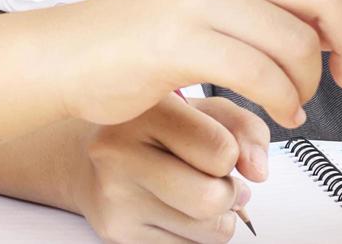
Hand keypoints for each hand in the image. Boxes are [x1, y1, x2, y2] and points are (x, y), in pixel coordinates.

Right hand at [52, 0, 341, 128]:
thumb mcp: (216, 2)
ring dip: (308, 88)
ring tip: (294, 102)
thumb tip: (338, 34)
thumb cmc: (150, 34)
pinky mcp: (183, 40)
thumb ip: (278, 6)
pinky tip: (281, 114)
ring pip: (297, 45)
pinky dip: (283, 105)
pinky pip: (263, 76)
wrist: (74, 53)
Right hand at [72, 97, 268, 243]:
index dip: (233, 155)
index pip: (221, 151)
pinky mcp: (116, 232)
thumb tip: (258, 170)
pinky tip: (175, 210)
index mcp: (146, 111)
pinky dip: (194, 235)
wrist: (84, 156)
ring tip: (198, 195)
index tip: (219, 150)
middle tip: (219, 181)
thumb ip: (242, 126)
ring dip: (218, 219)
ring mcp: (115, 196)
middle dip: (229, 195)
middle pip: (213, 199)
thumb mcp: (198, 109)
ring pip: (208, 232)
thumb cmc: (150, 130)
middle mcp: (120, 152)